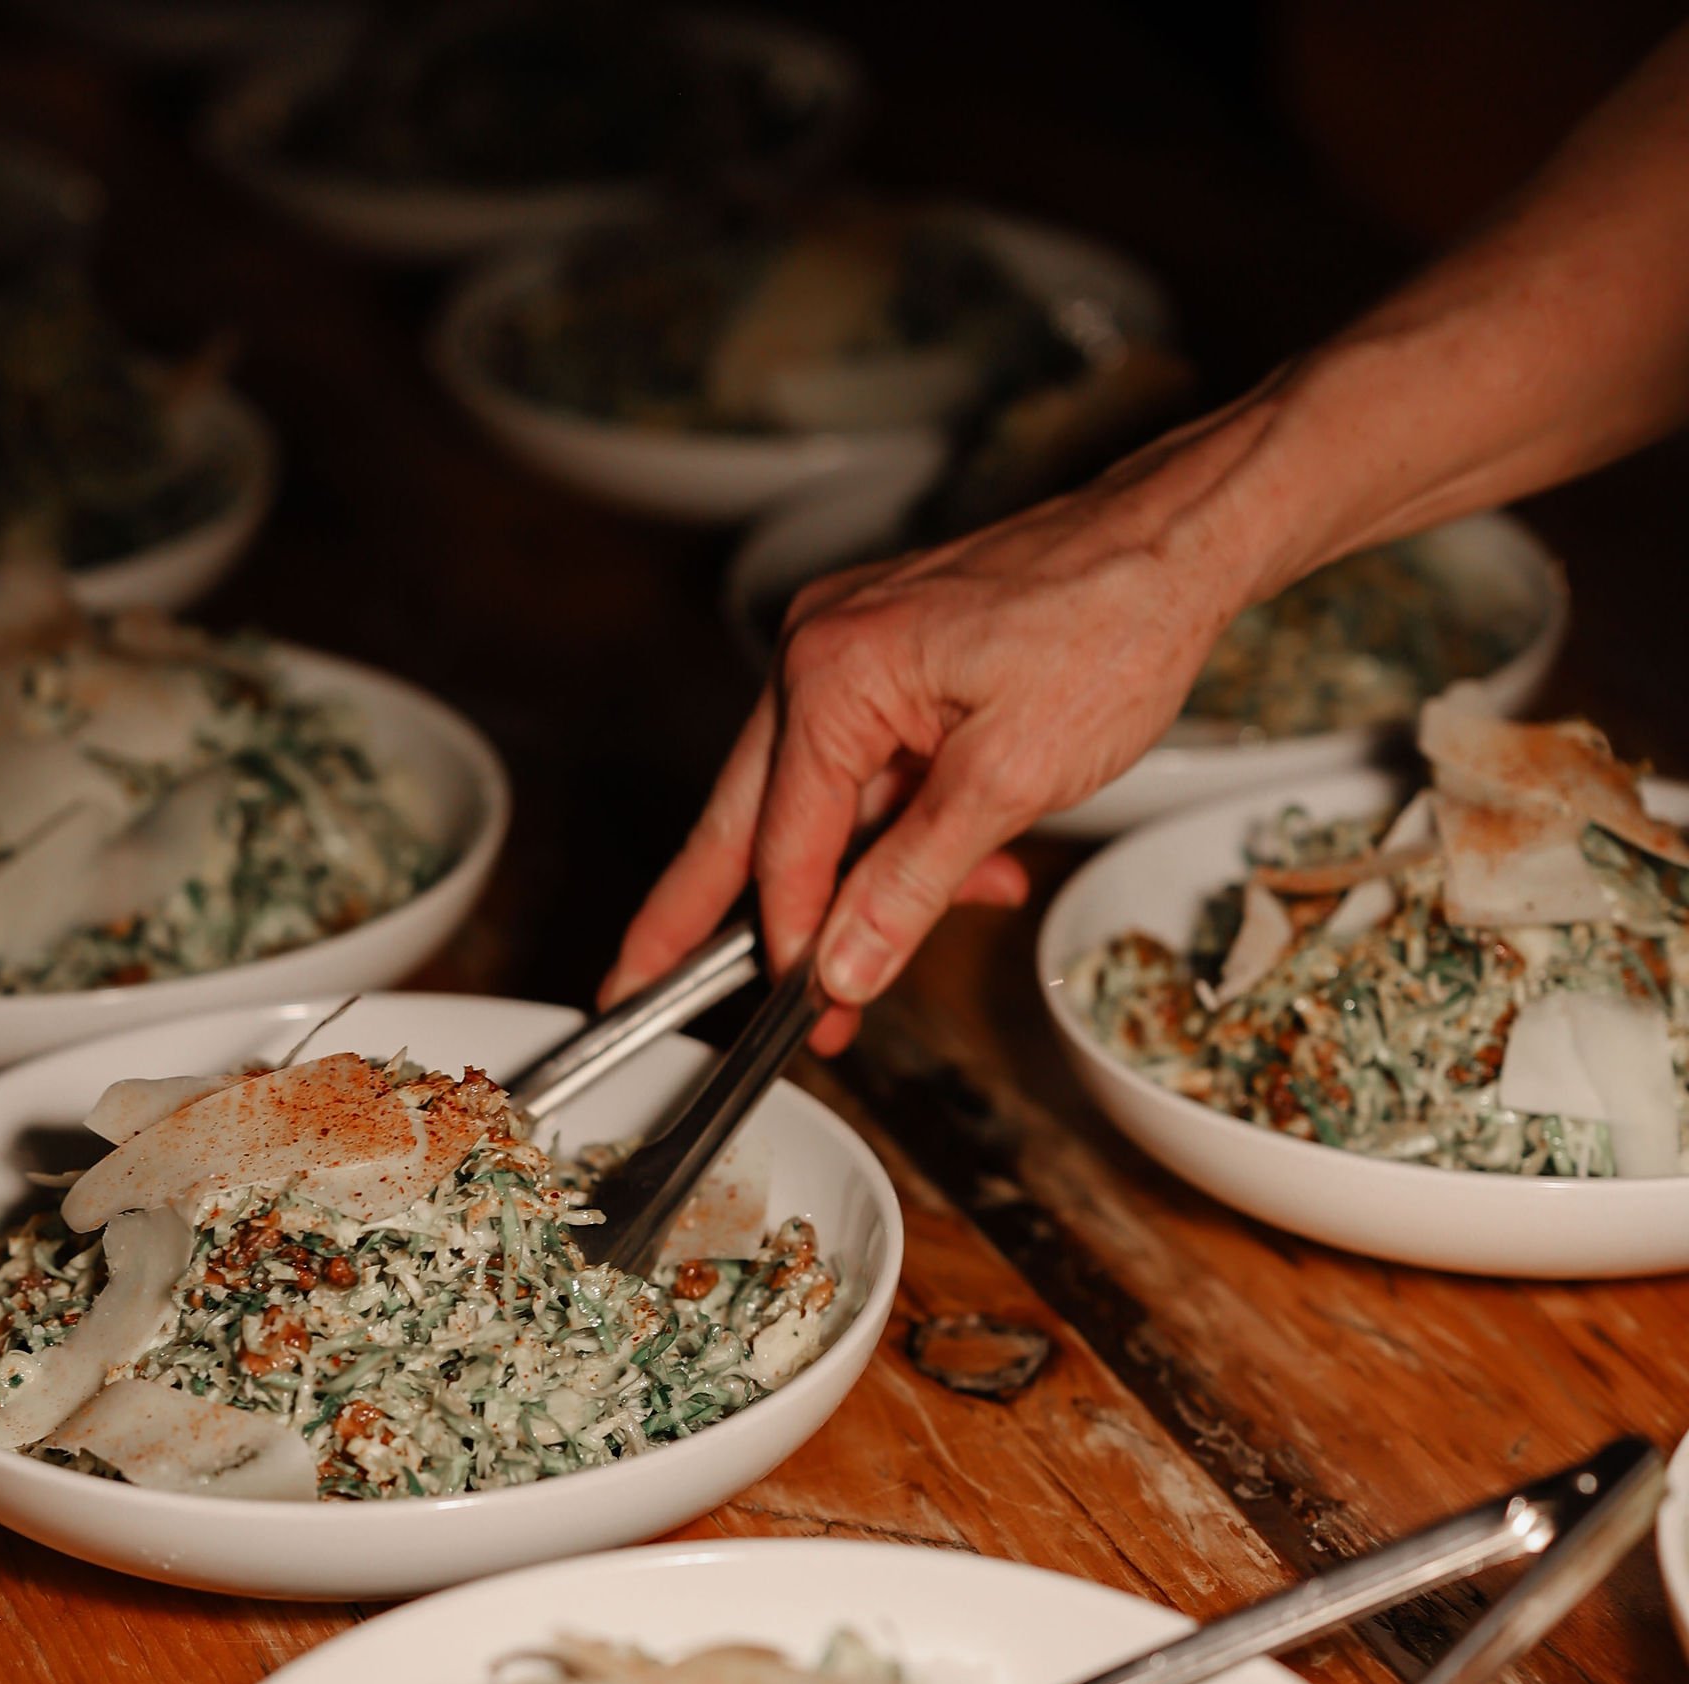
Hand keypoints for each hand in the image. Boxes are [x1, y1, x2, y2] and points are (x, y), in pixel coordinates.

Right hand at [603, 472, 1248, 1051]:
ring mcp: (848, 650)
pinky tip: (964, 875)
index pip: (784, 842)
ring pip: (814, 805)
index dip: (789, 939)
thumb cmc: (1110, 627)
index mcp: (832, 670)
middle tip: (632, 987)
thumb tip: (843, 968)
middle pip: (748, 818)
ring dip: (852, 886)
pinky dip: (901, 835)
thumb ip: (914, 884)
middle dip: (708, 916)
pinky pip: (865, 773)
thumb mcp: (1009, 782)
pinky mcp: (889, 662)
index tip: (797, 1012)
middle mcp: (818, 651)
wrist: (1178, 544)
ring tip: (870, 963)